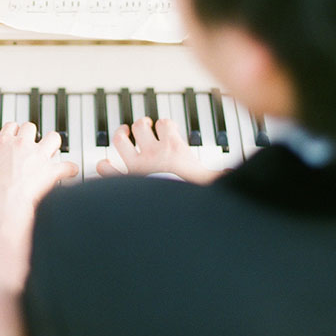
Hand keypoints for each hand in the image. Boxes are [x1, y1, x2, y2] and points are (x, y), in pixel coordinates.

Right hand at [0, 122, 77, 287]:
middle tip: (31, 143)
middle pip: (31, 128)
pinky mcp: (53, 171)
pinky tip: (71, 171)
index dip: (13, 130)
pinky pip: (68, 166)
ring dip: (54, 143)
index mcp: (4, 145)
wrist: (7, 207)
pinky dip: (71, 169)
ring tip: (52, 150)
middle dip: (32, 134)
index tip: (13, 135)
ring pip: (53, 138)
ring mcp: (40, 157)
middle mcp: (23, 146)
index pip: (11, 126)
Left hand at [97, 117, 219, 184]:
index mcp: (174, 147)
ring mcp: (136, 164)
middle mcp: (153, 151)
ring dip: (120, 134)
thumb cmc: (192, 193)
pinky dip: (103, 167)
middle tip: (142, 127)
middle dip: (140, 124)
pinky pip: (107, 169)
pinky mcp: (124, 180)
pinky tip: (105, 166)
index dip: (165, 124)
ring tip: (123, 134)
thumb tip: (231, 174)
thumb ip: (218, 175)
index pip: (165, 123)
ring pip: (120, 139)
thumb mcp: (209, 181)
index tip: (166, 128)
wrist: (175, 213)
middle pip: (140, 125)